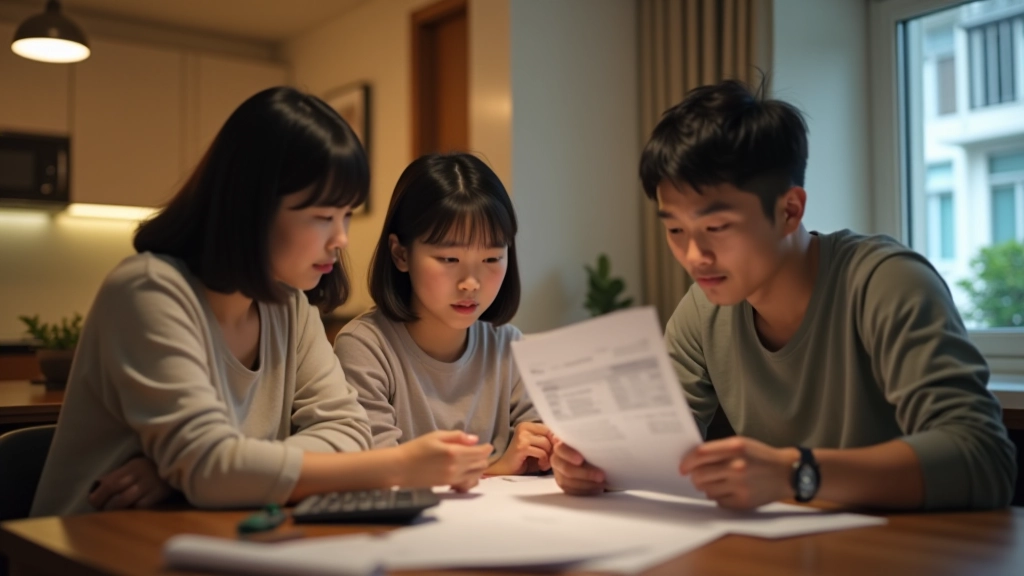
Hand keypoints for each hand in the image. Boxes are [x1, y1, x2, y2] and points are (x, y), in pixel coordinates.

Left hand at [88, 456, 172, 510]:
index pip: (109, 480)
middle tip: (99, 509)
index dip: (98, 493)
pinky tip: (130, 513)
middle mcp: (140, 473)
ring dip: (115, 508)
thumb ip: (119, 475)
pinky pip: (141, 507)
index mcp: (132, 466)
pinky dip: (132, 511)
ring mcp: (150, 484)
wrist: (184, 467)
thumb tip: (97, 486)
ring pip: (125, 499)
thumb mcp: (137, 466)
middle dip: (102, 501)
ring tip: (112, 513)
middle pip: (113, 487)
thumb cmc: (155, 470)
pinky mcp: (159, 495)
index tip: (92, 501)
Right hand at [397, 430, 492, 491]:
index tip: (487, 446)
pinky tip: (466, 474)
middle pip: (481, 464)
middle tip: (480, 453)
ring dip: (479, 469)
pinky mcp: (448, 485)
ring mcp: (452, 478)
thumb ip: (457, 436)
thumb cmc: (416, 448)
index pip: (479, 452)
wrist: (400, 467)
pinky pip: (467, 485)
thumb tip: (475, 439)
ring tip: (474, 463)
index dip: (487, 448)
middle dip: (484, 458)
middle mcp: (456, 467)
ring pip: (476, 476)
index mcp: (454, 452)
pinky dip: (471, 480)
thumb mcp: (436, 435)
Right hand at [486, 422, 553, 475]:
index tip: (556, 451)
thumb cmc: (523, 460)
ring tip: (543, 464)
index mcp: (528, 425)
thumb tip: (562, 441)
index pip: (550, 428)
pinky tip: (539, 466)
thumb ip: (548, 441)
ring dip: (548, 457)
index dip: (556, 440)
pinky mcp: (521, 447)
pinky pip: (542, 452)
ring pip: (546, 444)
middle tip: (549, 459)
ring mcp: (522, 436)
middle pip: (550, 434)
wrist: (504, 470)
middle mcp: (524, 427)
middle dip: (553, 449)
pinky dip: (543, 461)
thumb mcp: (538, 448)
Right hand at [550, 435, 605, 495]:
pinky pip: (571, 491)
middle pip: (566, 468)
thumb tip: (600, 441)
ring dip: (587, 484)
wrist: (586, 456)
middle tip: (601, 475)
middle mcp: (557, 458)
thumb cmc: (587, 447)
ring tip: (602, 483)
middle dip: (585, 473)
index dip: (570, 454)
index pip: (561, 449)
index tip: (581, 460)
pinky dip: (585, 490)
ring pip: (568, 482)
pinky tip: (596, 487)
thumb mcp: (586, 440)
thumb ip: (587, 441)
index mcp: (561, 444)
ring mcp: (558, 472)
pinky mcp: (563, 484)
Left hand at [680, 437, 797, 508]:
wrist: (787, 473)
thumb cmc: (760, 456)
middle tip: (699, 476)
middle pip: (700, 476)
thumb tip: (692, 460)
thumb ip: (718, 449)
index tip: (683, 467)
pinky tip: (729, 490)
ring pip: (706, 491)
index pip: (700, 455)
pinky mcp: (743, 502)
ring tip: (719, 482)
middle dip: (695, 477)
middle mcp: (737, 466)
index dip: (687, 462)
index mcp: (735, 447)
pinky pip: (718, 501)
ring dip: (708, 487)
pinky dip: (719, 497)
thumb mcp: (741, 443)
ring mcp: (740, 486)